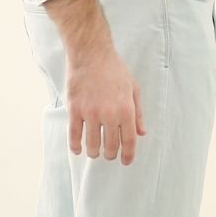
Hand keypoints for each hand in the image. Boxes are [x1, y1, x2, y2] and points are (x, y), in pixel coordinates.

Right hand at [65, 45, 146, 166]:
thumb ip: (138, 113)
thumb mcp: (134, 89)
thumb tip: (141, 133)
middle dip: (111, 154)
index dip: (128, 155)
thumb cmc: (114, 70)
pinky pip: (74, 134)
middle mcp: (109, 114)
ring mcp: (90, 113)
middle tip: (109, 155)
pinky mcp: (75, 110)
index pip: (129, 140)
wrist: (91, 55)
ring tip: (95, 152)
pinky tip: (78, 150)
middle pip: (110, 146)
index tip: (126, 161)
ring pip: (92, 144)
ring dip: (94, 152)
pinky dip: (76, 146)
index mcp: (126, 110)